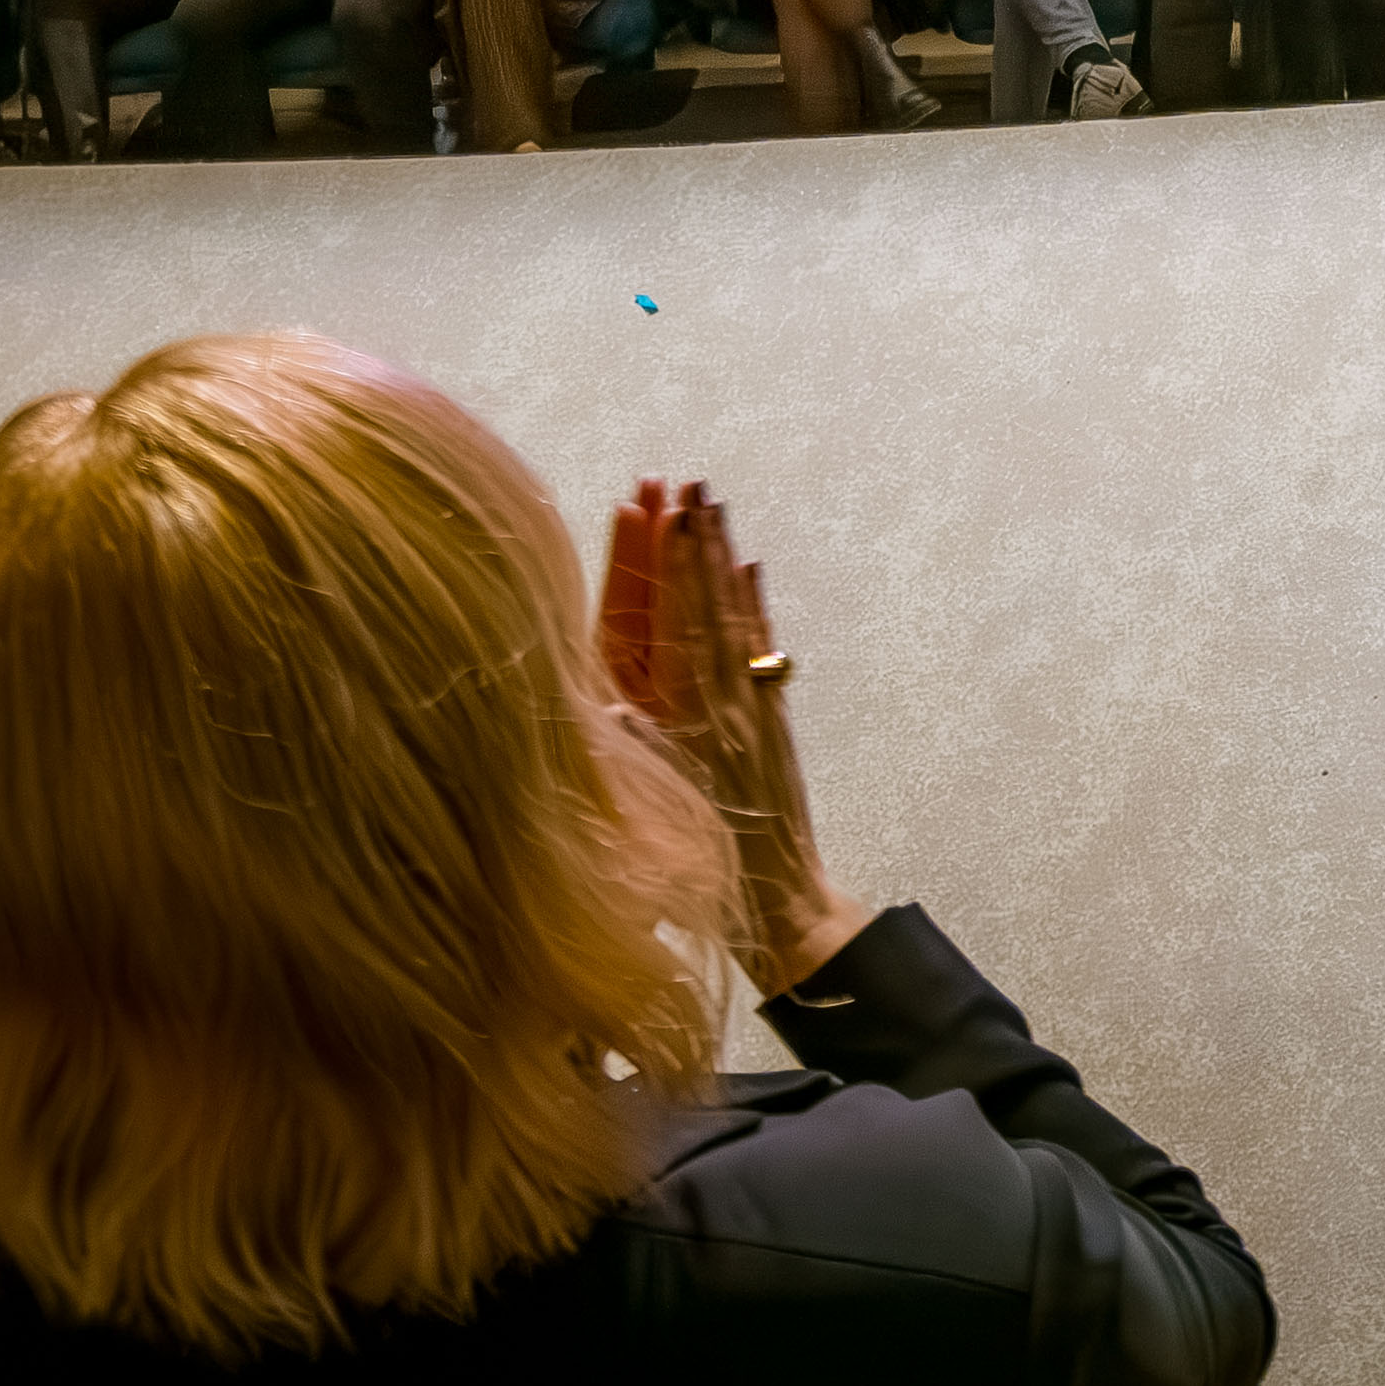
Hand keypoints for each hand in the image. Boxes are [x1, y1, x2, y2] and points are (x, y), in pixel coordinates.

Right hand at [596, 485, 871, 995]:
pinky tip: (750, 571)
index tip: (668, 510)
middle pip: (708, 606)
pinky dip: (752, 606)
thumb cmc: (705, 864)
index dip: (672, 566)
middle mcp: (726, 699)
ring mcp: (753, 706)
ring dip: (723, 561)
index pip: (679, 621)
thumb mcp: (653, 801)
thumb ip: (630, 744)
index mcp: (692, 713)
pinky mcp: (770, 719)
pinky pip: (758, 648)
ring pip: (735, 619)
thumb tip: (606, 695)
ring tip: (716, 507)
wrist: (778, 902)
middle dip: (697, 544)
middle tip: (693, 483)